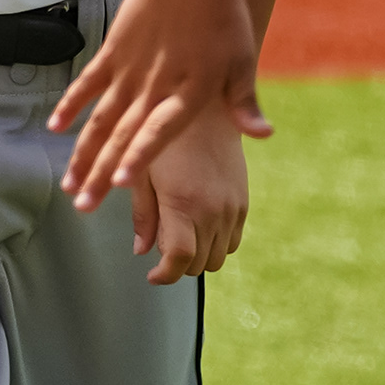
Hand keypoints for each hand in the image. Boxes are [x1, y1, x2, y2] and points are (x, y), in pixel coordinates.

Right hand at [53, 0, 267, 213]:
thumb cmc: (223, 16)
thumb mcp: (242, 61)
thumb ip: (244, 103)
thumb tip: (264, 136)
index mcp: (186, 92)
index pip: (158, 133)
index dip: (139, 158)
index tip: (120, 184)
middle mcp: (153, 85)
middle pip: (121, 137)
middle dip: (99, 174)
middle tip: (80, 206)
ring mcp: (129, 69)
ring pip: (99, 119)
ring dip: (82, 153)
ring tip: (67, 184)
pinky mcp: (114, 50)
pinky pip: (88, 84)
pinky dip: (71, 106)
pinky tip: (55, 128)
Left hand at [128, 106, 249, 285]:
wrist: (210, 109)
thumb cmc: (168, 137)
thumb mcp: (144, 172)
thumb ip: (143, 213)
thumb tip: (141, 249)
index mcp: (183, 202)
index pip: (180, 259)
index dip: (164, 275)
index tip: (152, 274)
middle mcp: (212, 209)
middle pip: (198, 264)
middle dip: (177, 265)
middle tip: (162, 248)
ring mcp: (232, 208)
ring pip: (218, 258)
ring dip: (198, 256)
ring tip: (181, 236)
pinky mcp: (243, 202)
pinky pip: (233, 241)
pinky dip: (216, 244)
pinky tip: (199, 226)